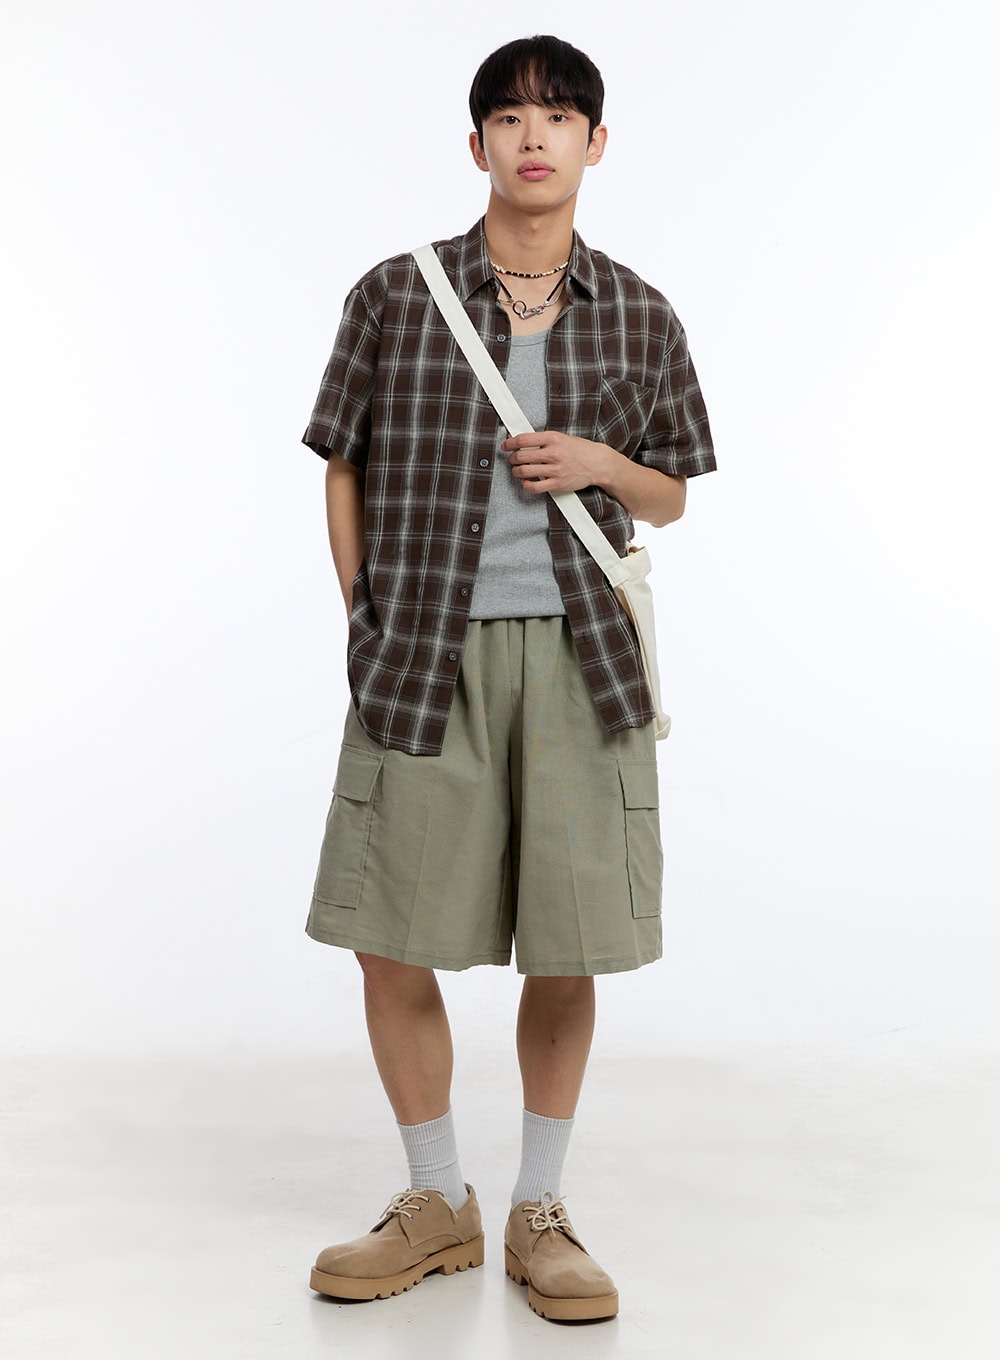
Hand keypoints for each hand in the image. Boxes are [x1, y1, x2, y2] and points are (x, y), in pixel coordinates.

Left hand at [501, 431, 616, 493]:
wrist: (598, 463)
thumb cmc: (580, 450)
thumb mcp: (562, 438)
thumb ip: (542, 440)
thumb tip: (521, 440)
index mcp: (553, 438)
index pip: (523, 439)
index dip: (510, 443)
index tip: (506, 446)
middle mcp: (554, 453)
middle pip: (521, 456)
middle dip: (512, 458)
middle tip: (512, 459)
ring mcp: (555, 469)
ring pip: (524, 471)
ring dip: (516, 471)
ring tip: (518, 470)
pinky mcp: (558, 483)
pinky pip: (535, 487)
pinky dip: (526, 485)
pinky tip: (526, 482)